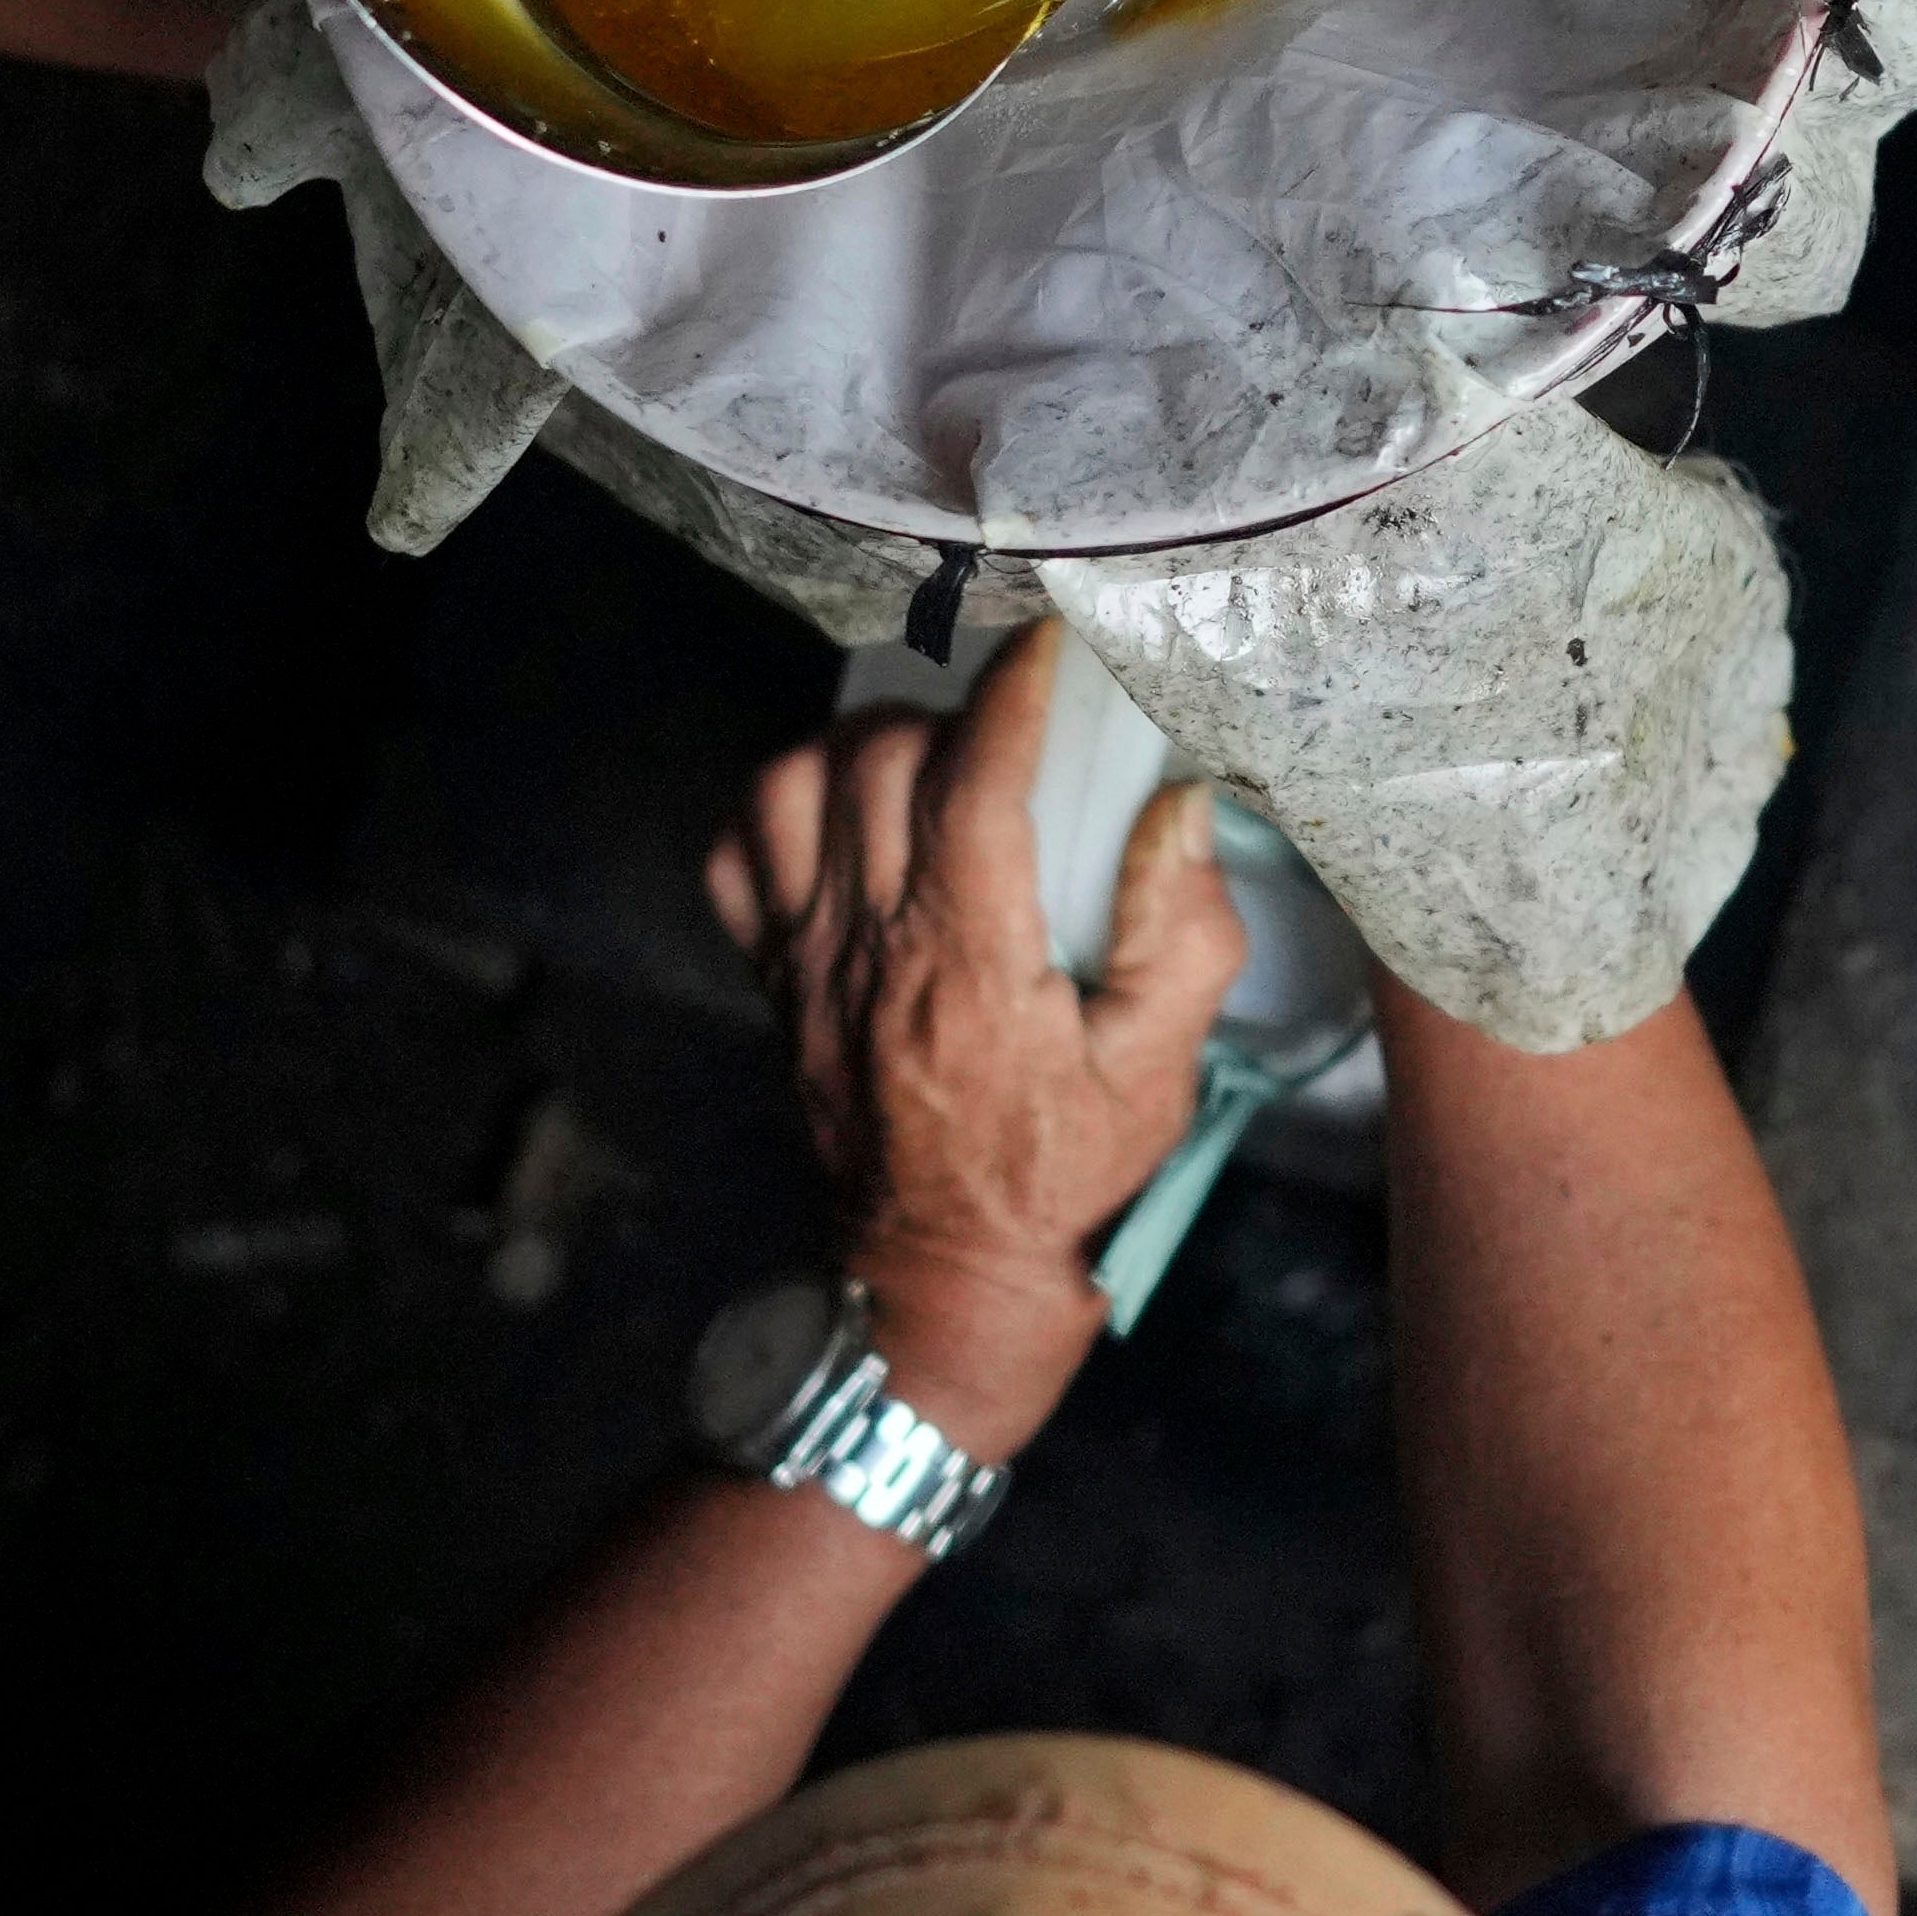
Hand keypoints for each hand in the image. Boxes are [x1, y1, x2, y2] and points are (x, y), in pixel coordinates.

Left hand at [707, 643, 1247, 1428]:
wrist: (938, 1275)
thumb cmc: (1059, 1172)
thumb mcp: (1156, 1073)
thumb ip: (1178, 938)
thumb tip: (1180, 809)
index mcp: (968, 968)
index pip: (972, 787)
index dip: (1011, 694)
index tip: (1049, 639)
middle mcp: (872, 951)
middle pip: (875, 765)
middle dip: (946, 711)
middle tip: (1007, 725)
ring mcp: (807, 965)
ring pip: (789, 791)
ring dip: (855, 745)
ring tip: (923, 756)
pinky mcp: (775, 982)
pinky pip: (737, 856)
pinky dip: (780, 808)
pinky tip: (845, 815)